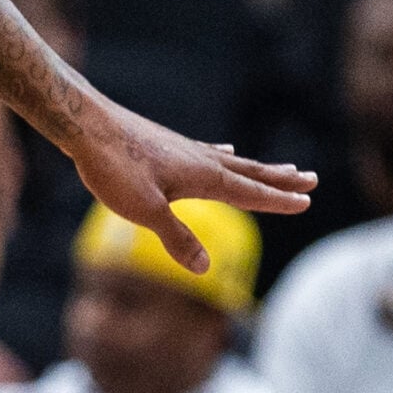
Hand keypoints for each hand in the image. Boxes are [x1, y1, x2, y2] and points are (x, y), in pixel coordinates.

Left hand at [67, 100, 312, 270]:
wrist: (81, 122)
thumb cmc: (112, 166)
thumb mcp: (145, 210)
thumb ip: (177, 239)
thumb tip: (205, 270)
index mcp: (203, 175)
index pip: (249, 192)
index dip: (277, 200)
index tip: (307, 201)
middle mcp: (199, 158)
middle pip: (248, 171)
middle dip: (279, 179)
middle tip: (311, 178)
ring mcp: (181, 148)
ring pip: (230, 161)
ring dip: (257, 168)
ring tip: (280, 168)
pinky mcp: (163, 144)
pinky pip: (206, 152)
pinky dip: (223, 155)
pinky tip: (224, 151)